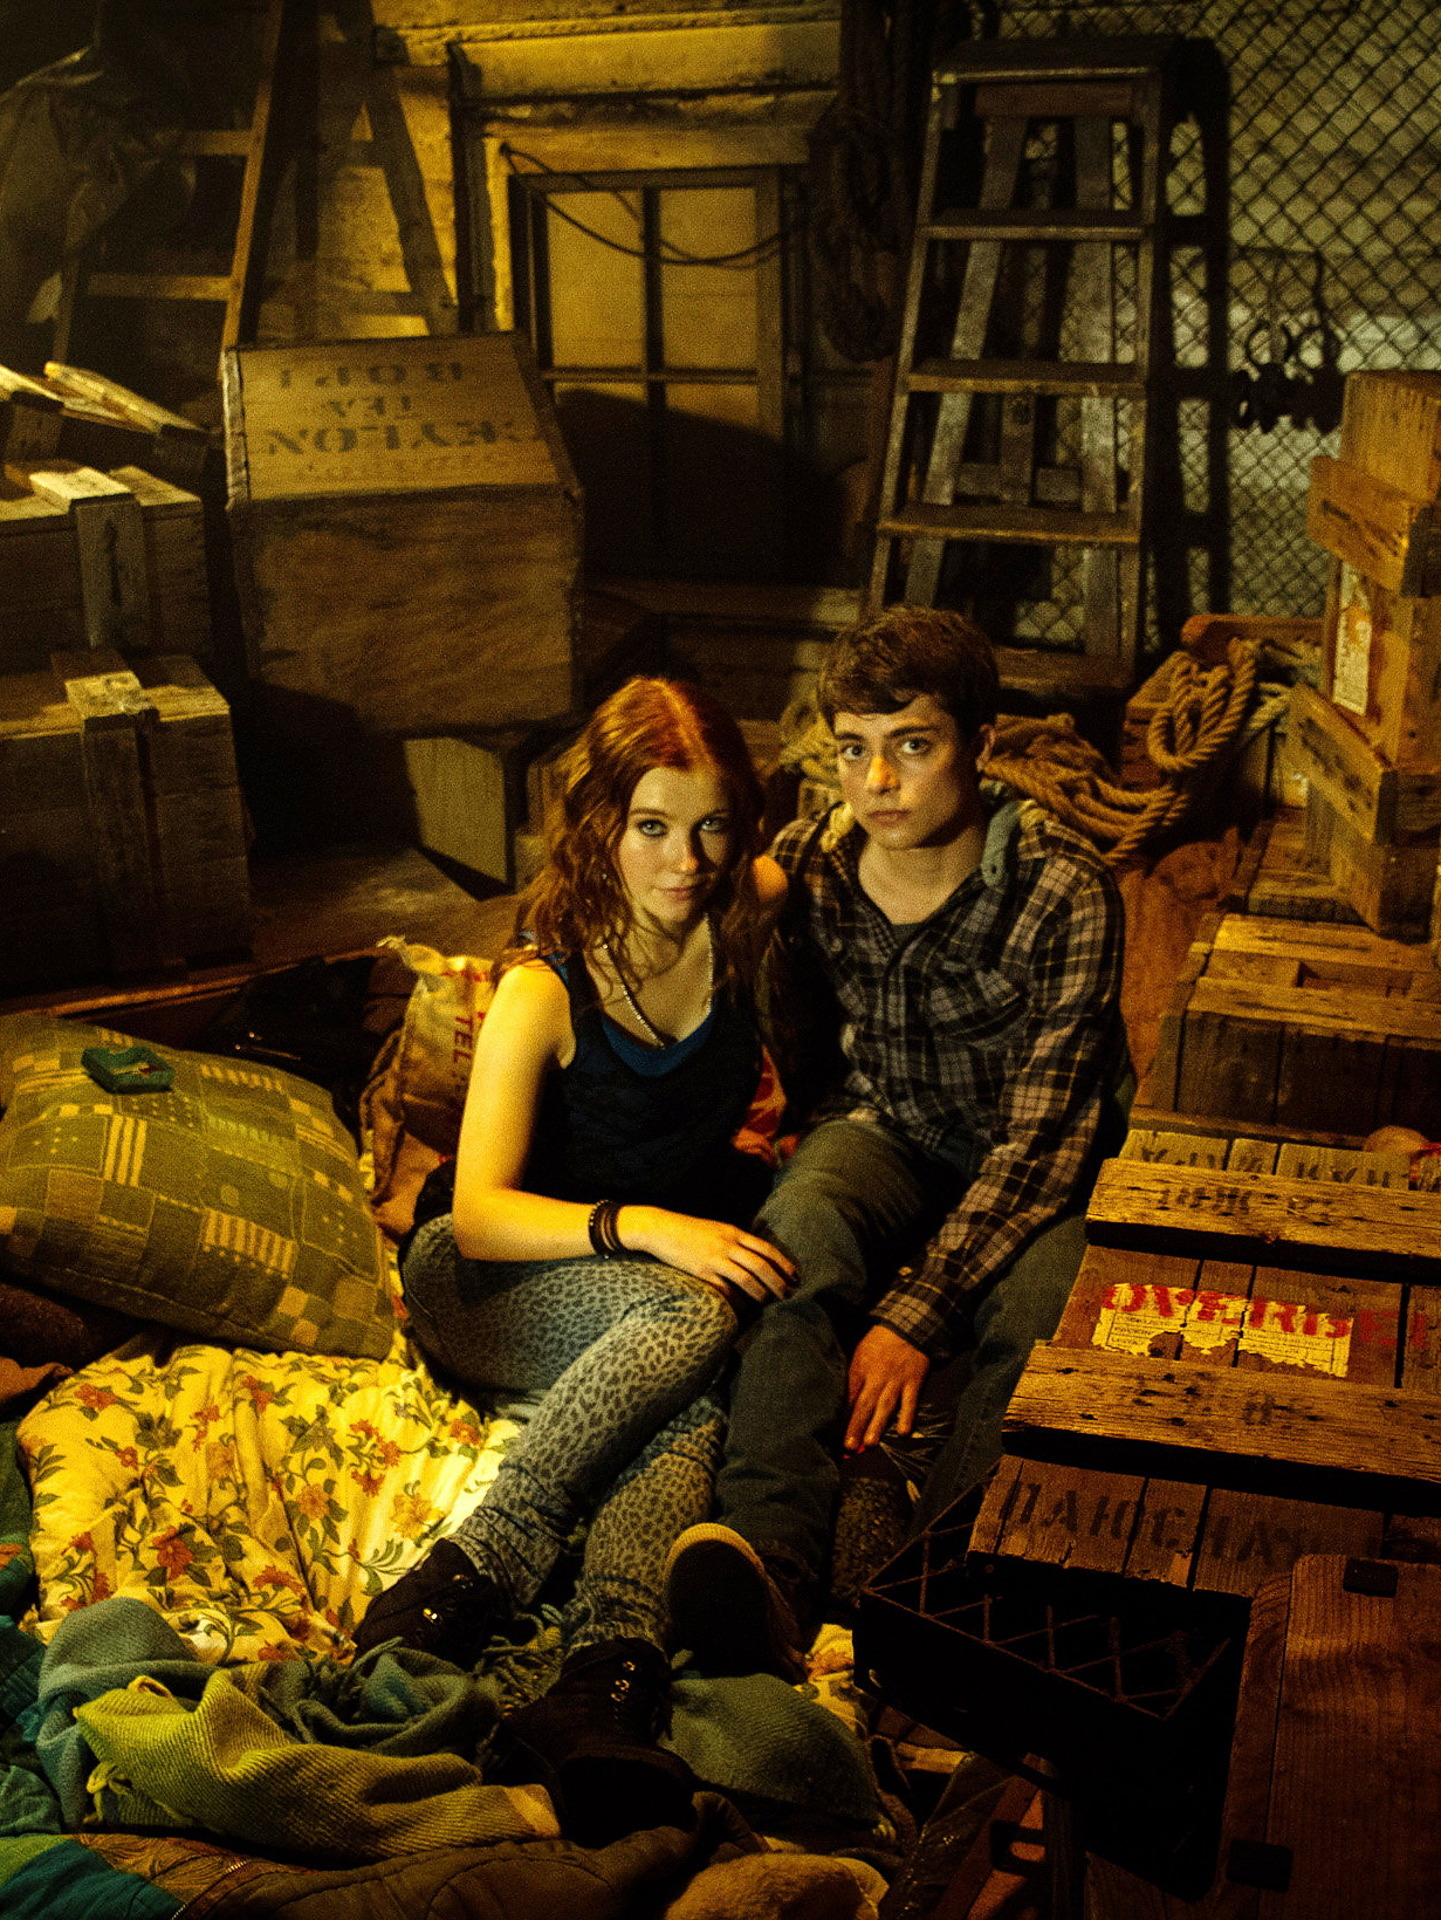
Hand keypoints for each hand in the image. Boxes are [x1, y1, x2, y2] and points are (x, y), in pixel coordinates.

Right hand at [622, 1207, 795, 1305]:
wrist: (660, 1227)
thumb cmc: (689, 1230)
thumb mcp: (717, 1229)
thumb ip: (735, 1240)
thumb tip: (754, 1256)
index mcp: (734, 1232)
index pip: (766, 1248)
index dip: (783, 1263)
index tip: (795, 1275)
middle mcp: (728, 1244)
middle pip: (761, 1264)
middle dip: (778, 1281)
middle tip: (789, 1293)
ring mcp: (714, 1257)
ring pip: (746, 1277)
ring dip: (761, 1292)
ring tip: (769, 1301)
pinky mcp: (701, 1270)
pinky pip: (724, 1288)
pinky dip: (735, 1299)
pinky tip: (742, 1307)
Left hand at [845, 1325, 928, 1452]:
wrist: (908, 1326)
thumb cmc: (879, 1342)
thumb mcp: (860, 1353)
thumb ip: (853, 1376)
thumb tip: (843, 1401)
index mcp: (861, 1368)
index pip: (849, 1394)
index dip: (842, 1413)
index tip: (833, 1432)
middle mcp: (877, 1377)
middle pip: (865, 1403)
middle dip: (856, 1425)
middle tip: (848, 1445)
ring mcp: (896, 1381)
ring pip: (886, 1405)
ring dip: (878, 1425)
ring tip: (869, 1443)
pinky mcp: (913, 1382)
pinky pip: (910, 1402)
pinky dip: (907, 1416)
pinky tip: (903, 1431)